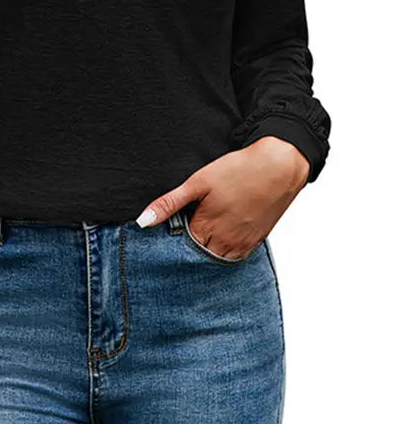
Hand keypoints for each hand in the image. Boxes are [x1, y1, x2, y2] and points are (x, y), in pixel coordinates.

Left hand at [135, 137, 310, 258]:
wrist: (280, 166)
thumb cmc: (239, 170)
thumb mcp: (198, 182)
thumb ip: (169, 204)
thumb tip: (143, 221)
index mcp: (205, 228)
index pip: (180, 246)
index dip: (174, 235)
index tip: (174, 224)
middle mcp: (224, 242)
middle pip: (198, 255)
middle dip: (190, 246)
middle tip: (190, 225)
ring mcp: (242, 244)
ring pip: (216, 258)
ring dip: (208, 249)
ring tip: (206, 228)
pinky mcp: (256, 241)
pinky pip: (235, 256)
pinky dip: (226, 250)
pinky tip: (223, 232)